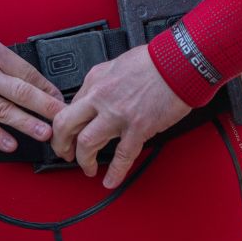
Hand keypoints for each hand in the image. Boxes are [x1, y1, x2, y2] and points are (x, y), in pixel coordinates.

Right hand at [0, 12, 65, 152]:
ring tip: (45, 134)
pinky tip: (9, 144)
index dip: (46, 87)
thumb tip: (18, 71)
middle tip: (64, 117)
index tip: (59, 97)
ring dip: (27, 124)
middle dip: (46, 107)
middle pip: (22, 92)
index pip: (27, 72)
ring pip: (4, 111)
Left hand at [50, 46, 191, 188]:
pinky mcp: (138, 128)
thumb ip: (105, 81)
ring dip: (83, 160)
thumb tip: (100, 95)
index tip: (70, 132)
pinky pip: (122, 156)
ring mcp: (117, 114)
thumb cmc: (157, 60)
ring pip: (85, 142)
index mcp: (96, 80)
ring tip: (87, 168)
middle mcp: (101, 97)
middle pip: (65, 124)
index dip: (68, 124)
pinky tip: (110, 180)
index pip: (70, 106)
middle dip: (60, 143)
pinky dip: (114, 172)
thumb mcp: (119, 63)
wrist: (181, 62)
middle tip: (65, 153)